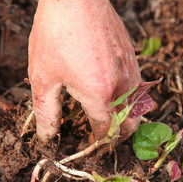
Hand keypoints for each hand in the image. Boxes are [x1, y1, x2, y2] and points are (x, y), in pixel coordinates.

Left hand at [28, 0, 140, 141]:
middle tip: (102, 138)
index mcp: (100, 95)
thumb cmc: (57, 33)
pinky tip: (112, 91)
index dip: (98, 145)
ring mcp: (131, 68)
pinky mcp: (130, 54)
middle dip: (118, 136)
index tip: (90, 148)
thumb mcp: (43, 77)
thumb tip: (47, 137)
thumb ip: (47, 112)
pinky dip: (129, 96)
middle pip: (130, 123)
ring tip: (109, 118)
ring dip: (126, 117)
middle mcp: (122, 85)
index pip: (106, 131)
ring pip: (138, 105)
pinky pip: (137, 84)